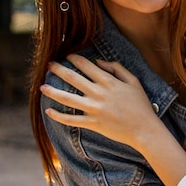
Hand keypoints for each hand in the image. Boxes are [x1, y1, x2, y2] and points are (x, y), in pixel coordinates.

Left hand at [41, 54, 158, 149]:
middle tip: (49, 65)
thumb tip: (98, 62)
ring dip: (52, 91)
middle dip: (58, 69)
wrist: (144, 129)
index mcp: (108, 81)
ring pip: (67, 98)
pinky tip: (48, 111)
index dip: (74, 58)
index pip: (86, 65)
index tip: (67, 56)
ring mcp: (94, 109)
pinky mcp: (93, 123)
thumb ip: (117, 68)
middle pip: (73, 78)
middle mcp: (98, 93)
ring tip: (42, 86)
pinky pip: (71, 119)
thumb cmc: (141, 105)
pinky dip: (58, 116)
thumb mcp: (133, 81)